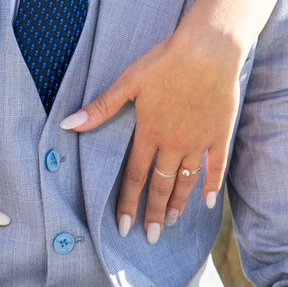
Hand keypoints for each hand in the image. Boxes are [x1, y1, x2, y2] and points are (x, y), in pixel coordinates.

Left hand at [63, 24, 245, 242]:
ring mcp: (198, 140)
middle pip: (160, 186)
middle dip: (153, 214)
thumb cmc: (166, 60)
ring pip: (186, 181)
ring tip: (171, 222)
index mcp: (149, 132)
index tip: (123, 227)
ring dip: (177, 203)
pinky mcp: (219, 134)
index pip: (135, 177)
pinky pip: (215, 166)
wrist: (209, 48)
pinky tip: (207, 203)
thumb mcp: (128, 80)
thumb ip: (100, 108)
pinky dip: (211, 186)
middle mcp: (173, 143)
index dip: (128, 203)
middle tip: (149, 237)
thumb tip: (68, 125)